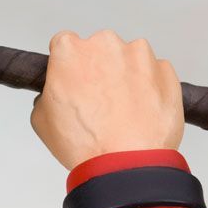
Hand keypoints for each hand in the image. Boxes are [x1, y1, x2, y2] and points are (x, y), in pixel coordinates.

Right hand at [30, 29, 183, 170]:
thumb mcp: (42, 120)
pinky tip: (142, 112)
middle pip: (99, 48)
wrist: (128, 164)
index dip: (67, 64)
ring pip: (129, 59)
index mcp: (70, 50)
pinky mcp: (165, 71)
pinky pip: (154, 73)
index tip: (72, 79)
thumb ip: (48, 94)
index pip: (64, 43)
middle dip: (98, 68)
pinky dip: (149, 87)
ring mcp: (139, 55)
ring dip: (125, 76)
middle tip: (97, 101)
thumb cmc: (86, 143)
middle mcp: (105, 44)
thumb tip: (57, 95)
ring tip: (123, 110)